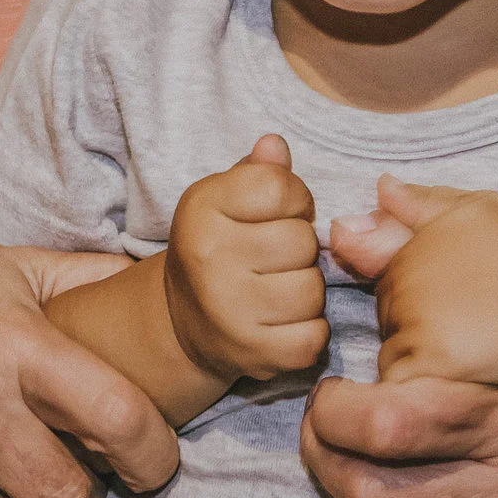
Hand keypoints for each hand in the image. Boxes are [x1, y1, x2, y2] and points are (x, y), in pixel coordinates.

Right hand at [163, 134, 327, 384]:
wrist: (183, 322)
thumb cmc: (218, 247)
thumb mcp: (226, 201)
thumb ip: (257, 172)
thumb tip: (275, 145)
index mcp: (200, 208)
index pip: (282, 186)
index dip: (293, 199)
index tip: (275, 214)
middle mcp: (208, 257)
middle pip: (303, 241)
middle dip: (299, 249)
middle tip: (273, 259)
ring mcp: (228, 309)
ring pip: (313, 289)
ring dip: (305, 290)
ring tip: (277, 290)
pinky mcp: (250, 353)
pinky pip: (314, 336)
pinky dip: (308, 331)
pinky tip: (281, 322)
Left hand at [369, 177, 497, 404]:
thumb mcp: (482, 214)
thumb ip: (424, 204)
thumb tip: (380, 187)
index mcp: (416, 241)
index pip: (389, 280)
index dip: (425, 297)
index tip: (467, 302)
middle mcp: (409, 274)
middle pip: (387, 316)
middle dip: (416, 325)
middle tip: (475, 325)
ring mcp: (417, 317)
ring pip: (392, 352)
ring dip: (419, 357)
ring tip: (476, 348)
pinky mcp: (432, 359)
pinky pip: (401, 384)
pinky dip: (425, 384)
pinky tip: (467, 374)